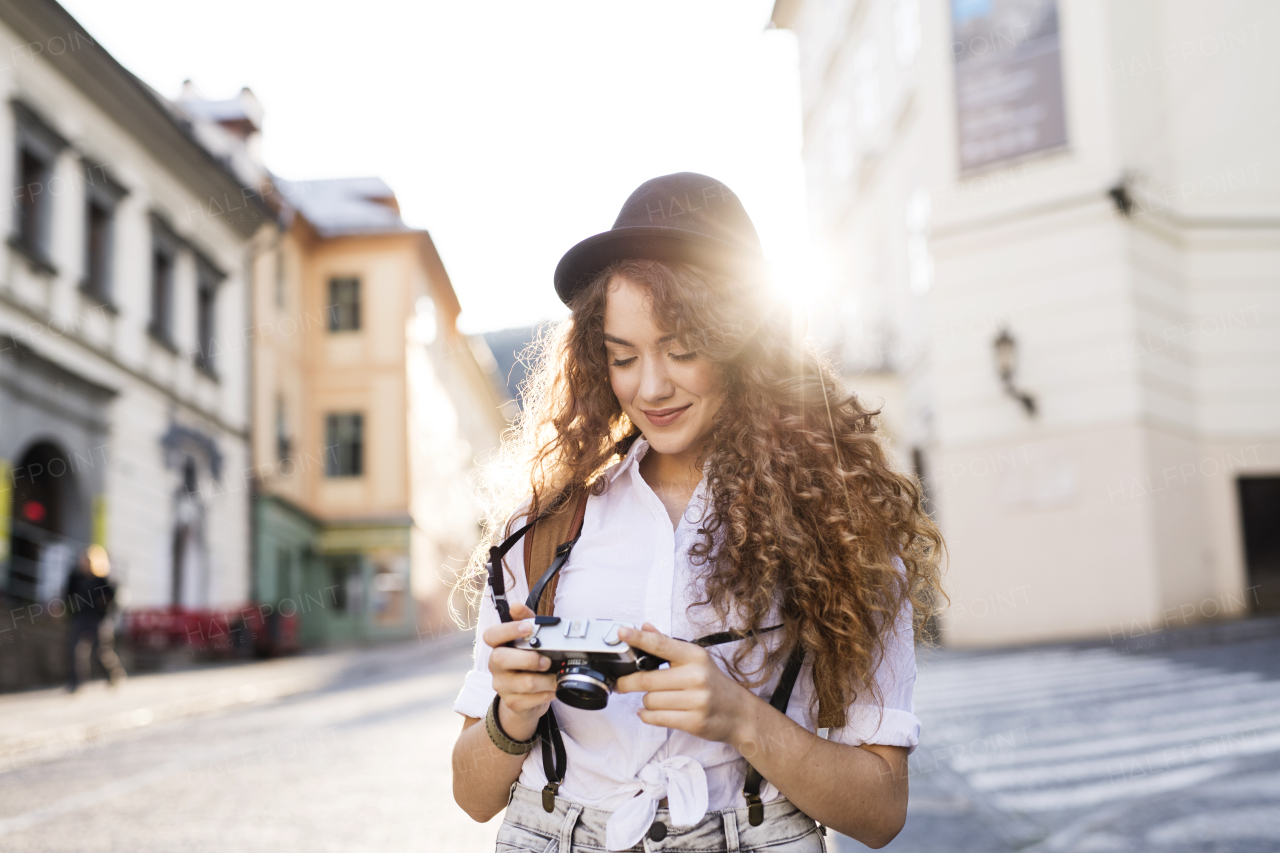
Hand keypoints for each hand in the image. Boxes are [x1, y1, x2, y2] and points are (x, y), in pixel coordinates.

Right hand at [482, 601, 553, 739]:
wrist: (527, 697)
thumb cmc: (528, 663)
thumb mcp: (531, 639)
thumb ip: (527, 620)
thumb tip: (516, 606)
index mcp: (499, 646)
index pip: (491, 635)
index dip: (508, 630)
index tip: (528, 628)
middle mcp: (496, 665)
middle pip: (501, 659)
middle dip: (529, 659)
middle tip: (547, 661)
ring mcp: (502, 685)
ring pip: (524, 682)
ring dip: (546, 679)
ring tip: (556, 677)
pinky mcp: (513, 703)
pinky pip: (532, 699)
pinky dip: (548, 693)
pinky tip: (552, 689)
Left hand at [614, 623, 752, 744]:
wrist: (738, 713)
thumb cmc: (712, 683)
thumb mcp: (695, 660)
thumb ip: (667, 645)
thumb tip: (645, 627)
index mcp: (695, 656)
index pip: (661, 645)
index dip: (639, 638)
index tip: (621, 633)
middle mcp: (697, 676)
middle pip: (647, 679)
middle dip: (628, 682)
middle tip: (620, 684)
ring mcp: (697, 700)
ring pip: (650, 700)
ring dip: (646, 701)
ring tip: (655, 700)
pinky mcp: (694, 721)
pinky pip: (656, 718)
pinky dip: (647, 716)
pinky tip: (650, 712)